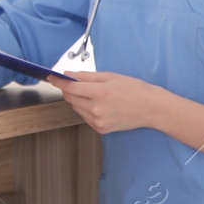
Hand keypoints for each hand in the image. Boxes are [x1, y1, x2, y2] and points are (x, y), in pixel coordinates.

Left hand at [44, 71, 167, 133]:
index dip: (58, 81)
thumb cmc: (134, 90)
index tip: (51, 77)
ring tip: (94, 94)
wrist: (151, 108)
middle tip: (76, 83)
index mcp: (100, 93)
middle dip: (69, 89)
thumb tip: (68, 74)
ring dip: (78, 99)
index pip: (70, 87)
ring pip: (76, 108)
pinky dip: (86, 109)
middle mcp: (97, 109)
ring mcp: (98, 121)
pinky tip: (99, 104)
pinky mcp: (100, 129)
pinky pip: (84, 117)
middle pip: (70, 98)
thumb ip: (86, 76)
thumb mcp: (110, 76)